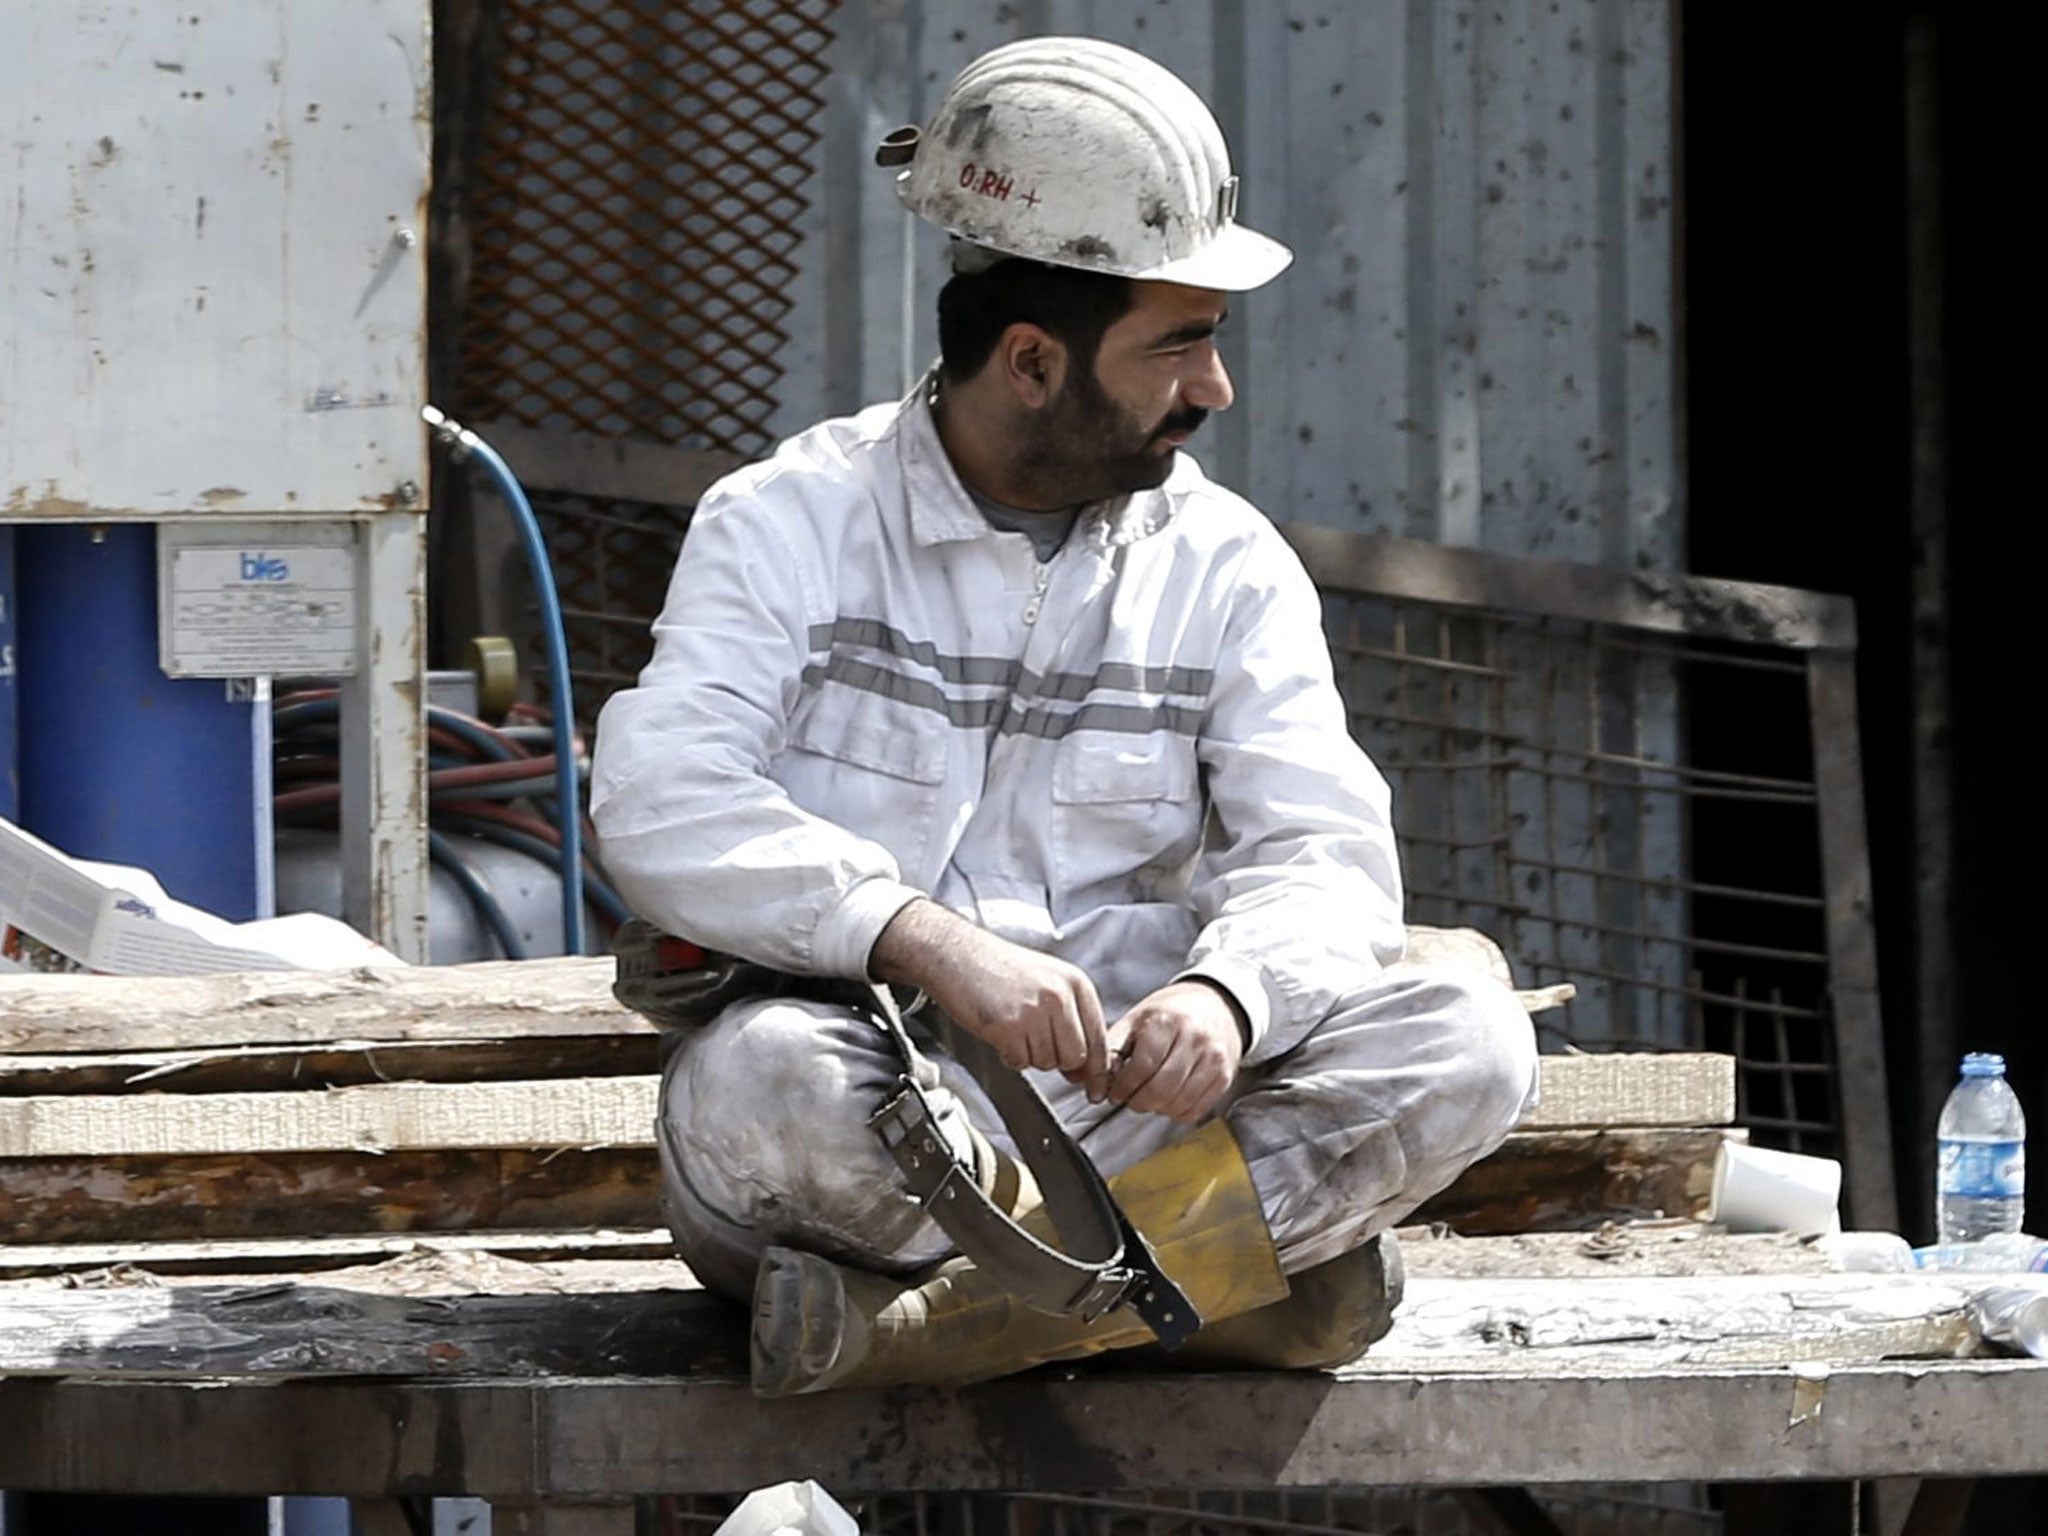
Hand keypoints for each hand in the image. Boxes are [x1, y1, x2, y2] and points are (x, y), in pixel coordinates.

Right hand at [870, 900, 1108, 1086]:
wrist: (957, 955)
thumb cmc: (998, 968)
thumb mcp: (1048, 981)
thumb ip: (1071, 1020)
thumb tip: (1083, 1070)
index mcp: (1076, 983)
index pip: (1099, 1037)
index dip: (1098, 1071)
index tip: (1096, 1090)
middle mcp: (1060, 996)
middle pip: (1076, 1057)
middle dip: (1058, 1061)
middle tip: (1036, 1044)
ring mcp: (1034, 1011)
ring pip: (1048, 1062)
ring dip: (1030, 1055)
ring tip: (1014, 1028)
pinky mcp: (1008, 1027)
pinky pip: (1020, 1062)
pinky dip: (1010, 1056)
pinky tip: (1001, 1033)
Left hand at [1103, 980, 1245, 1121]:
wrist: (1215, 1004)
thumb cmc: (1171, 1013)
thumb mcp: (1137, 1019)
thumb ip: (1114, 1048)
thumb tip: (1097, 1081)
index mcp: (1167, 1022)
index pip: (1143, 1066)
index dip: (1124, 1086)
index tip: (1115, 1092)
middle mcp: (1194, 1039)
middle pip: (1161, 1088)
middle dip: (1139, 1101)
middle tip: (1130, 1100)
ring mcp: (1213, 1059)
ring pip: (1179, 1101)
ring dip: (1157, 1108)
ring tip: (1148, 1098)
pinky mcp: (1224, 1076)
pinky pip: (1197, 1109)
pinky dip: (1178, 1112)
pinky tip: (1169, 1101)